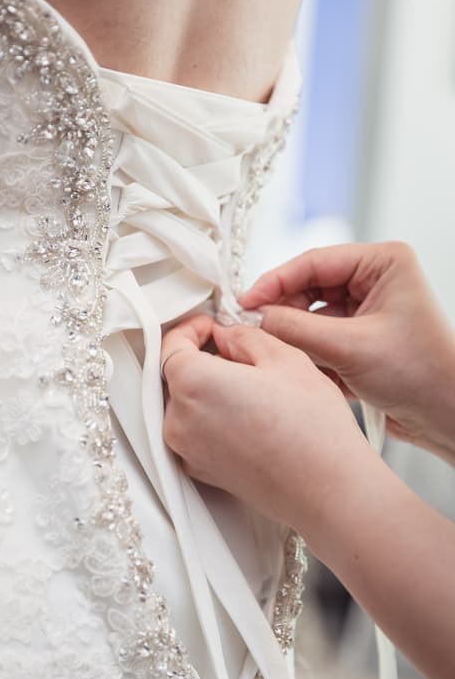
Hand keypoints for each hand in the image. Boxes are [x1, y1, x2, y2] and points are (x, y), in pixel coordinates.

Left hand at [161, 314, 374, 531]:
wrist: (327, 488)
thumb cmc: (312, 428)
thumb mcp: (284, 358)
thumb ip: (244, 338)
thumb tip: (226, 336)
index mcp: (193, 384)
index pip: (172, 345)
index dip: (191, 328)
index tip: (210, 324)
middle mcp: (179, 420)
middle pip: (176, 377)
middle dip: (201, 358)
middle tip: (237, 351)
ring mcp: (187, 451)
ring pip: (186, 406)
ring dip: (207, 390)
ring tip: (249, 386)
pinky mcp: (201, 471)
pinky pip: (195, 433)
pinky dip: (212, 417)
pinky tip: (248, 416)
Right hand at [240, 242, 454, 462]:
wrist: (445, 416)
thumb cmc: (420, 375)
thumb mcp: (350, 348)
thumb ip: (296, 330)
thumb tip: (254, 318)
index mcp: (383, 263)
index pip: (314, 262)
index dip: (274, 282)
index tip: (244, 302)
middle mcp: (374, 281)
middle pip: (307, 288)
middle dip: (283, 313)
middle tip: (253, 332)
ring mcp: (365, 310)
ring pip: (309, 316)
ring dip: (295, 339)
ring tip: (281, 358)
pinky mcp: (358, 338)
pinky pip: (318, 339)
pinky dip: (308, 356)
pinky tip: (305, 372)